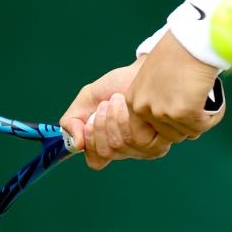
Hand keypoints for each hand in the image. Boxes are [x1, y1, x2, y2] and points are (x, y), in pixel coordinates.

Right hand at [59, 59, 177, 169]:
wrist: (139, 70)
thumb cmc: (115, 85)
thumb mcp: (85, 100)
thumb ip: (71, 121)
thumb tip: (77, 144)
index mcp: (110, 147)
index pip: (96, 161)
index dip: (91, 141)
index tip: (90, 120)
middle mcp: (127, 151)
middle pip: (106, 152)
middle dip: (101, 123)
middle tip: (107, 104)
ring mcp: (144, 149)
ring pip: (119, 146)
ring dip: (113, 117)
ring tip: (118, 101)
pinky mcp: (159, 140)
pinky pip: (137, 140)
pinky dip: (126, 117)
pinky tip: (129, 104)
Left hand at [126, 30, 225, 143]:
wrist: (193, 38)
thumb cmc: (178, 50)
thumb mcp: (155, 76)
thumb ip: (157, 98)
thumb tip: (170, 119)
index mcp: (134, 101)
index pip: (146, 134)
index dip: (167, 129)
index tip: (182, 116)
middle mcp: (145, 109)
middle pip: (171, 135)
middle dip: (187, 123)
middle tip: (198, 102)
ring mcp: (164, 112)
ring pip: (189, 131)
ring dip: (202, 118)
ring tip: (208, 98)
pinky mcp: (185, 113)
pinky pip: (205, 125)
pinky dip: (215, 114)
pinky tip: (217, 100)